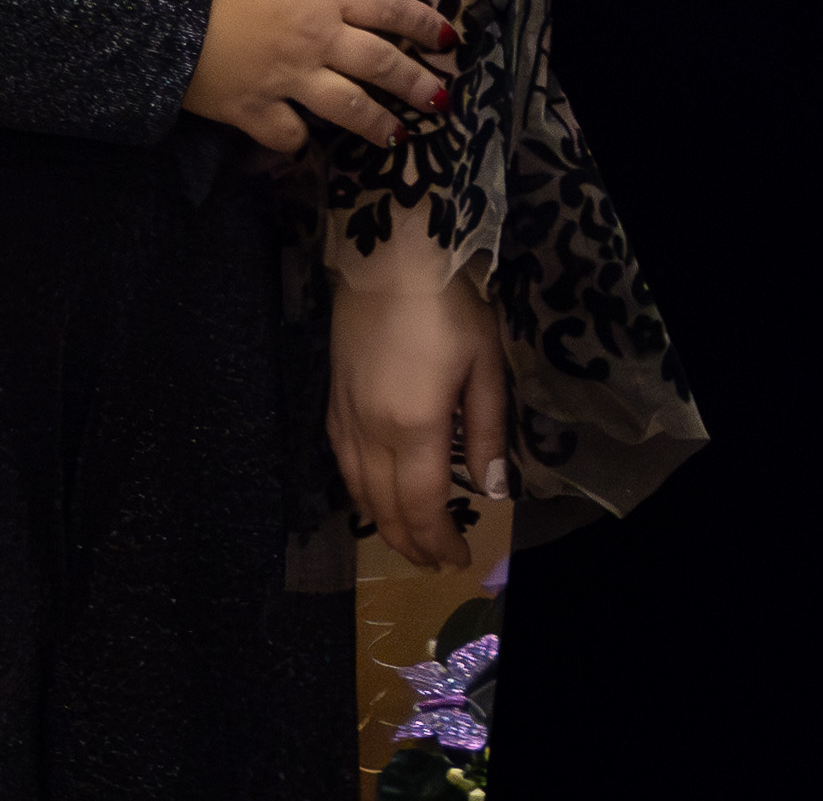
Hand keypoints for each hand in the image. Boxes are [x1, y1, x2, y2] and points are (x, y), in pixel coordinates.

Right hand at [183, 0, 458, 153]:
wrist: (159, 4)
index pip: (388, 6)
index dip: (422, 21)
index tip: (448, 38)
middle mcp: (317, 38)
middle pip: (381, 63)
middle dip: (416, 82)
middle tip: (442, 100)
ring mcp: (288, 78)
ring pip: (348, 107)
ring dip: (377, 124)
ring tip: (398, 137)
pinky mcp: (253, 110)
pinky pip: (286, 135)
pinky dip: (295, 142)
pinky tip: (300, 146)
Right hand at [330, 263, 508, 569]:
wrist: (385, 260)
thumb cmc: (446, 308)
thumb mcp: (483, 365)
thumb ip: (485, 431)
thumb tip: (491, 488)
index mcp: (414, 428)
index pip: (423, 505)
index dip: (438, 539)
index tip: (456, 559)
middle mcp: (371, 434)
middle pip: (386, 508)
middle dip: (411, 543)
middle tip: (433, 562)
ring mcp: (344, 420)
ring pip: (358, 493)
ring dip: (383, 526)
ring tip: (408, 543)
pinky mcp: (331, 405)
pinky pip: (342, 467)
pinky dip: (360, 496)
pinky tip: (373, 500)